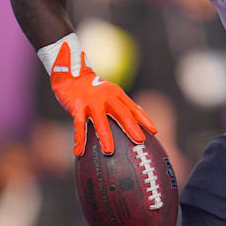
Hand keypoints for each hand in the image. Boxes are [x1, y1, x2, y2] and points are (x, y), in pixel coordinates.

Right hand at [49, 41, 157, 155]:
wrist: (70, 74)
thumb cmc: (91, 88)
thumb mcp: (109, 93)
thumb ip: (120, 106)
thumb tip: (136, 122)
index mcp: (117, 94)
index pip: (133, 108)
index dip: (144, 119)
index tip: (154, 131)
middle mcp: (107, 96)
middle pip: (122, 113)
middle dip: (132, 127)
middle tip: (140, 141)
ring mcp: (92, 101)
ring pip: (100, 120)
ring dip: (105, 136)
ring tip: (109, 151)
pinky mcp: (77, 105)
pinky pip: (78, 124)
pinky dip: (79, 138)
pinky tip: (79, 151)